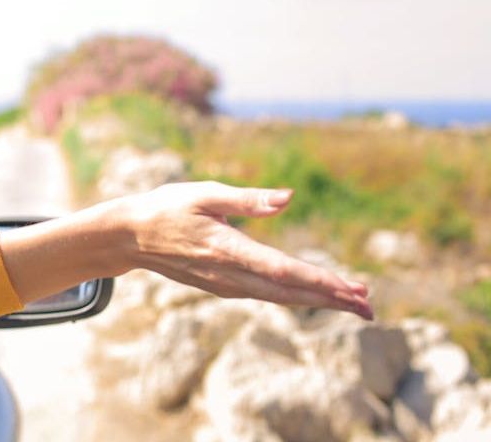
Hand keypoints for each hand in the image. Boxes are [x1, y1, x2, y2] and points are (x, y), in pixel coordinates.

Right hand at [113, 181, 372, 319]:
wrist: (130, 237)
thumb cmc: (167, 207)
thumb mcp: (204, 192)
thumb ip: (247, 199)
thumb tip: (289, 197)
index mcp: (226, 249)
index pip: (281, 269)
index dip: (319, 280)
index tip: (351, 288)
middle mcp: (229, 275)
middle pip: (289, 292)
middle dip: (332, 300)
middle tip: (370, 307)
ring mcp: (226, 285)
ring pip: (281, 298)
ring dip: (320, 302)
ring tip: (356, 306)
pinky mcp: (224, 287)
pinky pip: (268, 296)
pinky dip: (297, 297)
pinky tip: (316, 296)